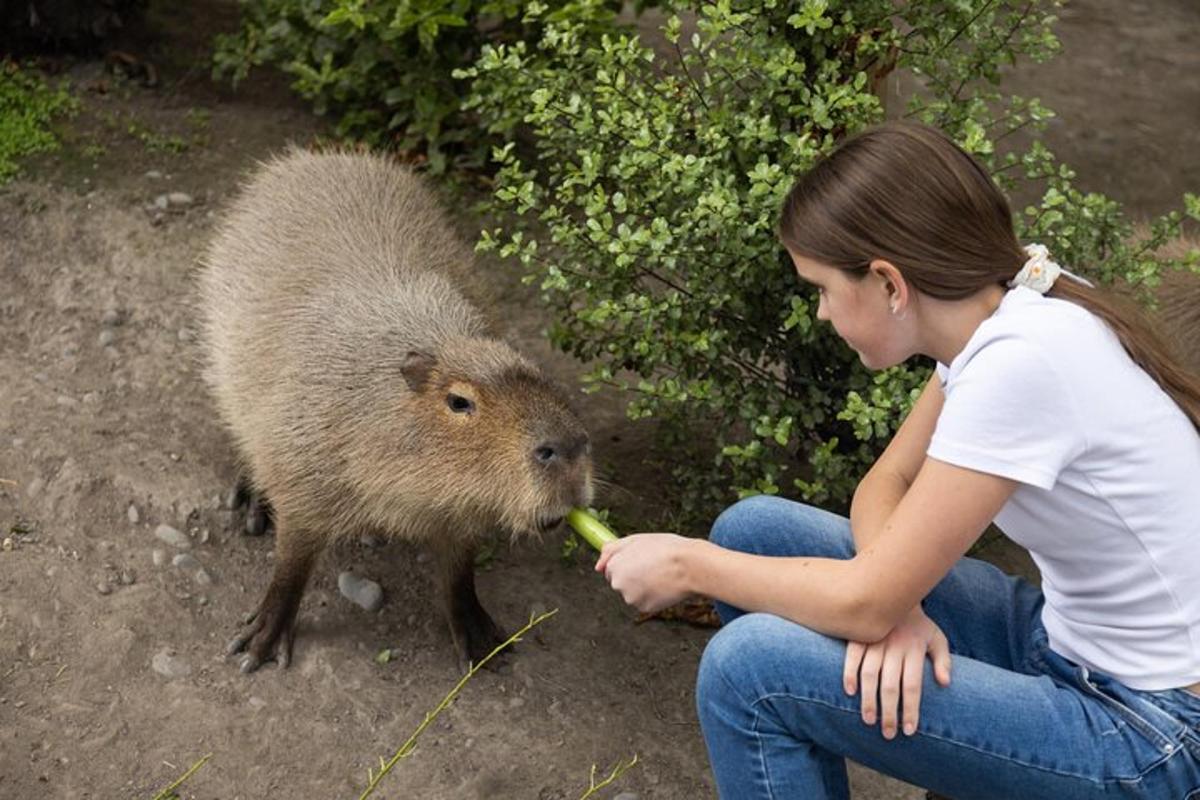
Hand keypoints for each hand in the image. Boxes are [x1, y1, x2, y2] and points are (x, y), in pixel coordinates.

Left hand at [594, 533, 694, 613]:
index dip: (627, 563)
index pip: (611, 569)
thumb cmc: (667, 549)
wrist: (690, 566)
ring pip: (633, 593)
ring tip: (660, 574)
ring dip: (643, 586)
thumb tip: (598, 565)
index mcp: (614, 566)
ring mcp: (631, 598)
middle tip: (653, 566)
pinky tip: (663, 585)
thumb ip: (612, 550)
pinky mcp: (644, 608)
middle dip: (633, 576)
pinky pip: (645, 601)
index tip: (641, 560)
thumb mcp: (636, 539)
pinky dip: (653, 596)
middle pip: (621, 582)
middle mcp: (618, 584)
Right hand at [844, 606, 950, 738]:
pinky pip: (851, 656)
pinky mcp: (858, 635)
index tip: (909, 730)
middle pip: (891, 685)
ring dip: (868, 699)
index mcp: (914, 648)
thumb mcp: (937, 637)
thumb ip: (943, 660)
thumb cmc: (918, 623)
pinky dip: (848, 673)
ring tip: (868, 719)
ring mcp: (874, 640)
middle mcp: (894, 646)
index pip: (913, 686)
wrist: (895, 592)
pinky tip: (849, 691)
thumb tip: (944, 683)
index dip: (911, 709)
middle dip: (889, 712)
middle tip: (887, 734)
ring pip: (869, 675)